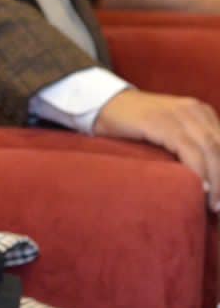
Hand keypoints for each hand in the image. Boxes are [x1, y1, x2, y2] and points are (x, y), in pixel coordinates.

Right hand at [95, 88, 219, 210]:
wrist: (99, 102)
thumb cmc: (134, 125)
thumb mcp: (170, 130)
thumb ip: (190, 144)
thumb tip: (210, 179)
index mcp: (200, 111)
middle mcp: (193, 109)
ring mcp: (177, 113)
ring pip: (211, 149)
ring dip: (217, 180)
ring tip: (214, 205)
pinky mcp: (159, 121)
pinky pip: (188, 149)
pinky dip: (198, 170)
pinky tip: (200, 188)